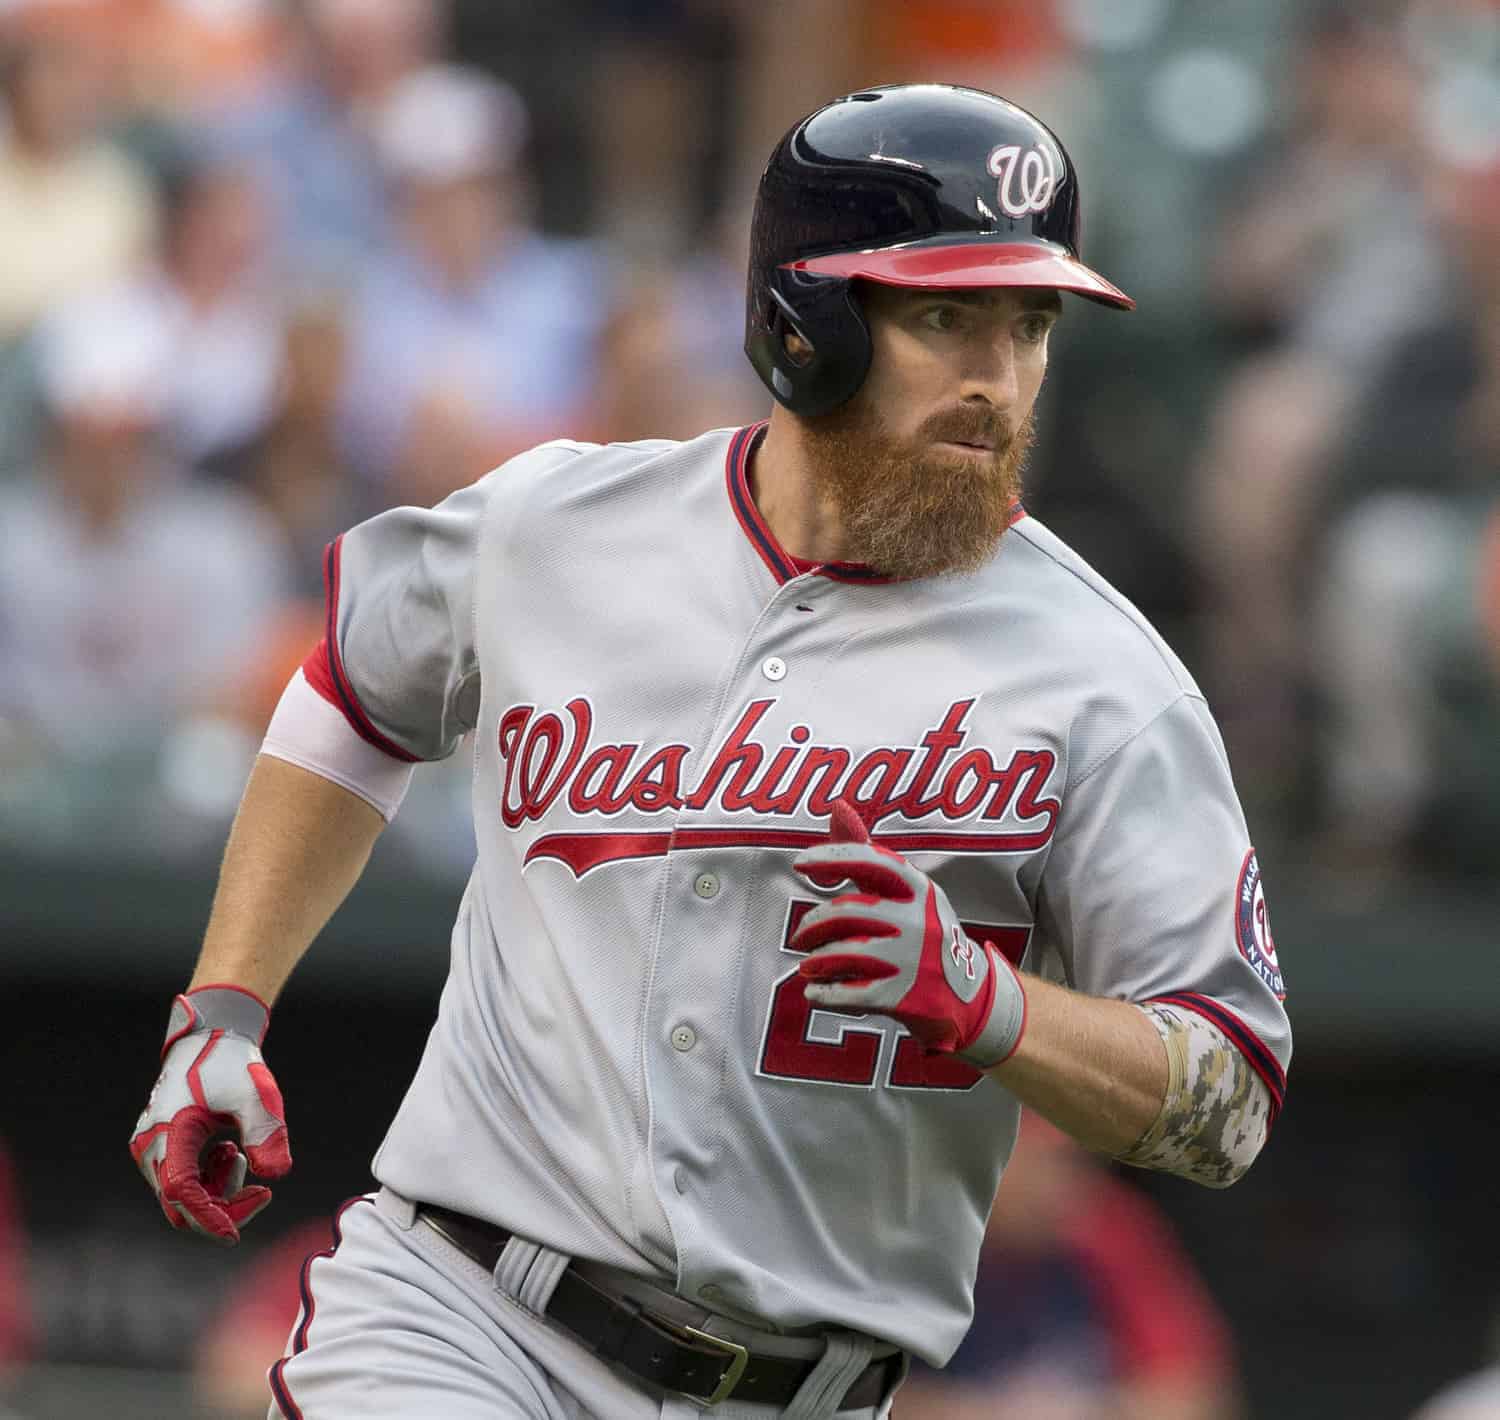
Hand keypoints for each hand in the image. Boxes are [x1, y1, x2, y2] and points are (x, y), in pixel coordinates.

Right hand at [129, 986, 291, 1242]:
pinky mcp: (160, 1147)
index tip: (235, 1234)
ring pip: (182, 1196)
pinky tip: (228, 1151)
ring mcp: (151, 1148)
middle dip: (222, 1208)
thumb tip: (276, 1174)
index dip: (209, 1217)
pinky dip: (209, 1178)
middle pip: (180, 1203)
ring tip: (239, 1153)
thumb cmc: (231, 1062)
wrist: (211, 1036)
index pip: (182, 1192)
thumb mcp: (256, 1095)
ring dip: (217, 1189)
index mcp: (169, 1133)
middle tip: (263, 1193)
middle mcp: (150, 1146)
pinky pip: (182, 1181)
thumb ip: (266, 1132)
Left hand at [791, 799, 1026, 1067]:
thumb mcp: (907, 893)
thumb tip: (837, 808)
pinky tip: (816, 991)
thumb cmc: (924, 934)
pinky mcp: (905, 997)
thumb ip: (868, 857)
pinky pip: (849, 992)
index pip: (872, 860)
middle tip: (801, 937)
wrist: (970, 995)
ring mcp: (914, 959)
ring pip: (843, 953)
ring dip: (816, 960)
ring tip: (809, 966)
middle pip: (847, 911)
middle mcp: (919, 920)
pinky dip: (824, 992)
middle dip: (813, 925)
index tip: (800, 863)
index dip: (832, 857)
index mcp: (919, 889)